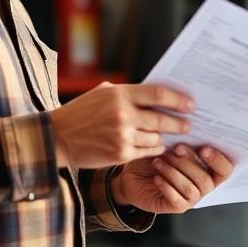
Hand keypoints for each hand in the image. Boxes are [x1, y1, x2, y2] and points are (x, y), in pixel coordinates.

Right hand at [51, 83, 193, 168]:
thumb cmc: (80, 112)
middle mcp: (123, 114)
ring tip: (166, 136)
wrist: (57, 137)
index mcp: (119, 94)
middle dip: (178, 123)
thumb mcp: (101, 93)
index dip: (177, 99)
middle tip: (187, 124)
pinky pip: (147, 152)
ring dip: (163, 138)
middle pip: (162, 119)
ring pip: (156, 138)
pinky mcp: (120, 154)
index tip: (190, 104)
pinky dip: (154, 149)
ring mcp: (122, 136)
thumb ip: (126, 93)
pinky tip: (156, 146)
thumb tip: (154, 94)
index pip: (158, 94)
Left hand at [115, 144, 233, 213]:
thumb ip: (183, 140)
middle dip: (189, 163)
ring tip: (158, 162)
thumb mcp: (169, 144)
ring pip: (191, 189)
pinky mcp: (176, 207)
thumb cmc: (156, 156)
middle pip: (206, 180)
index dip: (217, 160)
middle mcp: (204, 185)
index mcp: (209, 169)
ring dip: (174, 173)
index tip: (203, 148)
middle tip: (175, 149)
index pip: (225, 169)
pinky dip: (167, 186)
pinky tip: (157, 177)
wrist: (133, 175)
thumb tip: (189, 127)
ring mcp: (191, 198)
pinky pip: (177, 200)